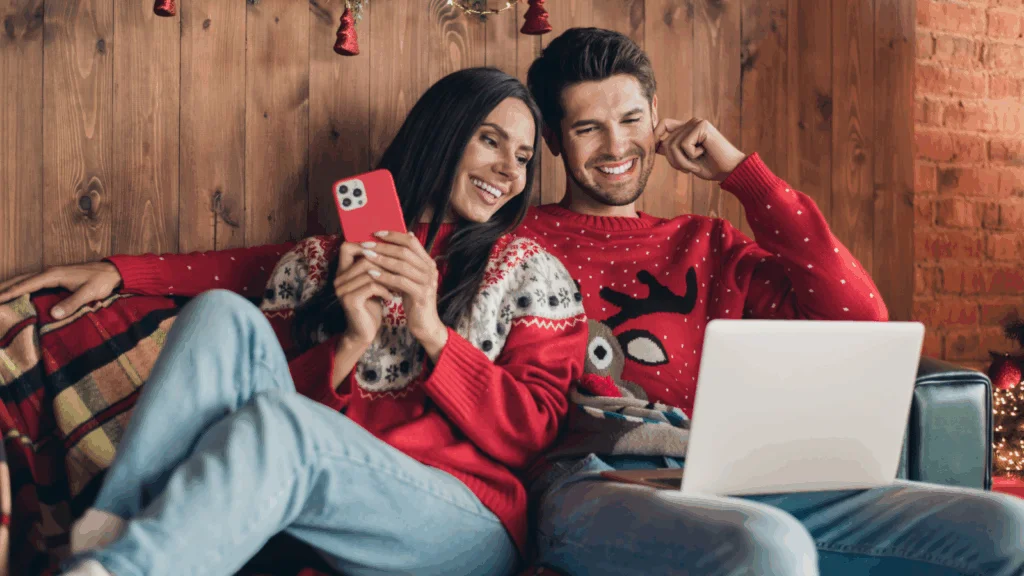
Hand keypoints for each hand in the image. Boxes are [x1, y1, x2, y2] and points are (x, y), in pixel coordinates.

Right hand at [0, 262, 122, 318]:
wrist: (112, 271)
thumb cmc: (101, 281)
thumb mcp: (89, 293)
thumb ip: (72, 303)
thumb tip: (54, 315)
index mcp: (53, 275)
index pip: (26, 284)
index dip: (9, 292)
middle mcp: (49, 272)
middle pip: (20, 279)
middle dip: (3, 288)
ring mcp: (52, 274)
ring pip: (25, 280)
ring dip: (9, 286)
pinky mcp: (55, 278)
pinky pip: (32, 282)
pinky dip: (20, 287)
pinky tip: (16, 294)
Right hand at [333, 242, 390, 347]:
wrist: (365, 332)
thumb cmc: (372, 305)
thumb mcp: (374, 283)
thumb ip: (377, 267)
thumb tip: (394, 246)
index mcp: (343, 272)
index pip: (347, 247)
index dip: (365, 245)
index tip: (385, 252)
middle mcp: (339, 278)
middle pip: (363, 257)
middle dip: (385, 263)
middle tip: (400, 270)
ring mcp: (342, 289)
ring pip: (368, 270)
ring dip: (387, 277)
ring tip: (398, 284)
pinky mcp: (350, 300)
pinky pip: (372, 286)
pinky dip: (385, 290)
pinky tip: (392, 297)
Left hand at [361, 230, 447, 359]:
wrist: (425, 325)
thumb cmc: (414, 300)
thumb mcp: (410, 278)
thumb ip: (405, 262)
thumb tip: (402, 238)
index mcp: (428, 263)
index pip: (411, 241)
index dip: (393, 235)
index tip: (376, 233)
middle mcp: (430, 269)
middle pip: (405, 250)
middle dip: (384, 246)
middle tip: (366, 244)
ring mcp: (427, 282)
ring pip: (402, 265)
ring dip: (382, 259)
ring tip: (366, 256)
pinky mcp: (421, 294)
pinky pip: (400, 281)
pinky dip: (385, 276)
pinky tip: (372, 274)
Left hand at [654, 118, 746, 180]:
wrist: (730, 170)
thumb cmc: (710, 167)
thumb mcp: (685, 159)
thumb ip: (672, 150)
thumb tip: (653, 145)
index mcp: (687, 129)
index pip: (663, 125)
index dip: (655, 136)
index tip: (653, 150)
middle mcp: (691, 123)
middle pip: (666, 141)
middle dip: (672, 160)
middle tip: (687, 169)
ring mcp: (697, 123)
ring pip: (672, 145)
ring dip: (681, 161)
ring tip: (695, 164)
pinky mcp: (702, 126)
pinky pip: (684, 145)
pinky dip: (690, 156)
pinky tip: (704, 153)